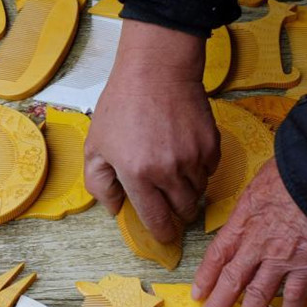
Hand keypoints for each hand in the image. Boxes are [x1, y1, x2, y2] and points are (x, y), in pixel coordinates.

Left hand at [84, 19, 219, 241]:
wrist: (156, 70)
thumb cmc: (122, 105)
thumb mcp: (95, 145)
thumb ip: (99, 183)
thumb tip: (114, 208)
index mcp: (137, 174)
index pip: (156, 220)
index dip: (161, 233)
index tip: (163, 236)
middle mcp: (168, 171)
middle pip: (183, 210)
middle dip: (175, 211)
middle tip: (166, 200)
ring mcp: (193, 158)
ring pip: (198, 192)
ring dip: (187, 190)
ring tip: (172, 172)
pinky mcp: (211, 144)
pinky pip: (210, 170)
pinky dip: (200, 169)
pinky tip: (184, 153)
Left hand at [192, 158, 306, 306]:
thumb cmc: (292, 171)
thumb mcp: (259, 181)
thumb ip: (252, 200)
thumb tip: (253, 201)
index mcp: (241, 222)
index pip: (217, 255)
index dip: (205, 277)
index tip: (197, 295)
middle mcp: (256, 244)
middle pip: (231, 281)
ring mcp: (281, 257)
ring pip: (258, 295)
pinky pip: (296, 294)